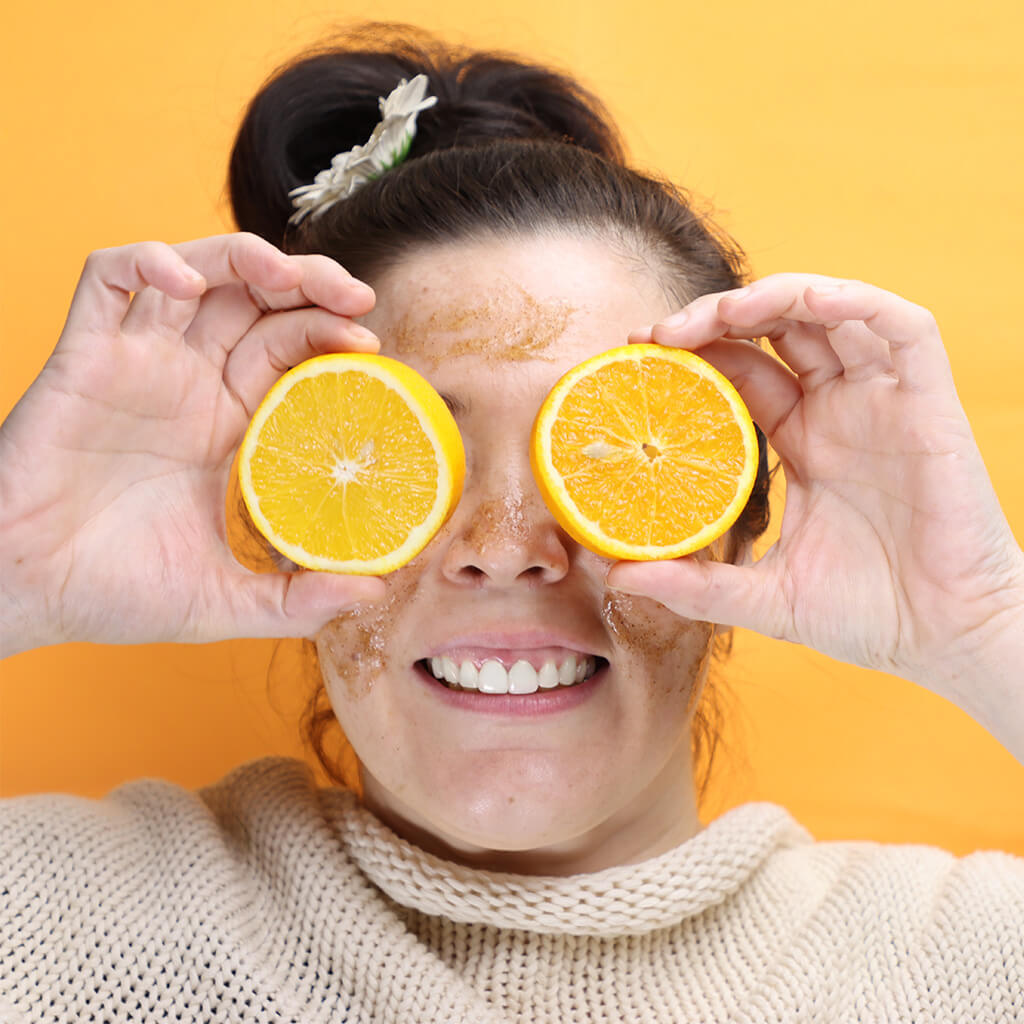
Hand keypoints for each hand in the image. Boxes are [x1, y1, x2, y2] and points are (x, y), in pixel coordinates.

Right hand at [0, 234, 384, 653]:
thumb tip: (378, 594)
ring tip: (291, 275)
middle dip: (312, 284)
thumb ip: (301, 599)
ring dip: (248, 257)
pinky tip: (185, 280)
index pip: (294, 352)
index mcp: (232, 427)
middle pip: (260, 302)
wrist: (28, 594)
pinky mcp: (84, 355)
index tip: (372, 346)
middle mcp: (192, 384)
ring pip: (199, 273)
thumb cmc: (122, 595)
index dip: (332, 335)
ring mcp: (140, 364)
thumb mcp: (230, 601)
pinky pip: (108, 280)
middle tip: (358, 294)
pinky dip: (147, 261)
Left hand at [609, 274, 1023, 704]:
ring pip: (828, 313)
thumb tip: (617, 575)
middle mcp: (838, 411)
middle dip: (714, 318)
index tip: (637, 357)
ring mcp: (882, 401)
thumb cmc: (866, 616)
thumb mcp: (762, 597)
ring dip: (770, 298)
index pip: (740, 372)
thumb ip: (693, 584)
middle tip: (655, 332)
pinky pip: (900, 327)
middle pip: (772, 332)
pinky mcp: (928, 401)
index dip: (693, 354)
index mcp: (802, 443)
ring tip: (713, 314)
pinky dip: (852, 302)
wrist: (947, 639)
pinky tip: (801, 304)